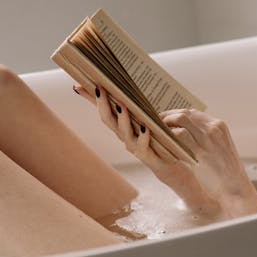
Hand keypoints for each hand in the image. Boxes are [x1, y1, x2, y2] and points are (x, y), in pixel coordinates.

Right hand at [74, 86, 220, 216]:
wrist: (178, 171)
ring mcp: (137, 150)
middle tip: (100, 88)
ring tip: (122, 104)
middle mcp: (127, 139)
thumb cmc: (163, 144)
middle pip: (109, 121)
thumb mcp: (151, 122)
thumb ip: (142, 109)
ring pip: (124, 133)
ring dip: (122, 118)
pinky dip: (144, 137)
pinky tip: (145, 127)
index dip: (91, 100)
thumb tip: (133, 89)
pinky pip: (144, 148)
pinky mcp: (151, 160)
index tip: (78, 85)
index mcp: (125, 129)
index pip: (105, 111)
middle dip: (103, 104)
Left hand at [161, 108, 256, 216]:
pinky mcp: (201, 149)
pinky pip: (179, 134)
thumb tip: (185, 134)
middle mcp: (214, 127)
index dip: (176, 114)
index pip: (193, 113)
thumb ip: (205, 139)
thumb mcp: (219, 149)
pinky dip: (169, 135)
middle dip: (168, 116)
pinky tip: (163, 141)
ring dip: (166, 123)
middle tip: (156, 123)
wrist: (236, 188)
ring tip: (157, 131)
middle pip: (185, 112)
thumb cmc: (226, 173)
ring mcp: (208, 137)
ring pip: (181, 119)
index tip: (166, 119)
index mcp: (219, 126)